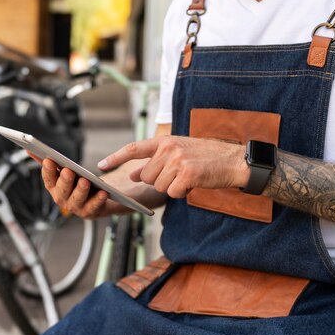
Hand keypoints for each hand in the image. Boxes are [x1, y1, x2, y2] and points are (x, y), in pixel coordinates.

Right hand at [39, 158, 109, 219]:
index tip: (48, 160)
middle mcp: (62, 199)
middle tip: (68, 171)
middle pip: (62, 190)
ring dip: (80, 190)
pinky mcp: (90, 212)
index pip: (48, 179)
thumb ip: (49, 162)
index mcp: (54, 188)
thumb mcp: (63, 171)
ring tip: (85, 181)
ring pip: (77, 199)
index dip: (48, 171)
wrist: (98, 197)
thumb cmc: (78, 182)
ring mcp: (76, 207)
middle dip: (64, 180)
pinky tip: (103, 192)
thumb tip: (30, 150)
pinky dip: (98, 200)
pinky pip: (94, 206)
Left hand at [98, 136, 249, 198]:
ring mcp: (177, 161)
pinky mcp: (187, 174)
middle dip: (159, 181)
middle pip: (146, 176)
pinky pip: (173, 193)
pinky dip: (182, 193)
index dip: (116, 157)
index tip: (101, 165)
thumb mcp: (178, 153)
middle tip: (178, 175)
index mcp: (165, 141)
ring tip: (188, 177)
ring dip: (171, 187)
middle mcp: (168, 148)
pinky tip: (193, 184)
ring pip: (158, 186)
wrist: (233, 160)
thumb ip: (155, 161)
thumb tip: (134, 174)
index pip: (133, 148)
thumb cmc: (206, 158)